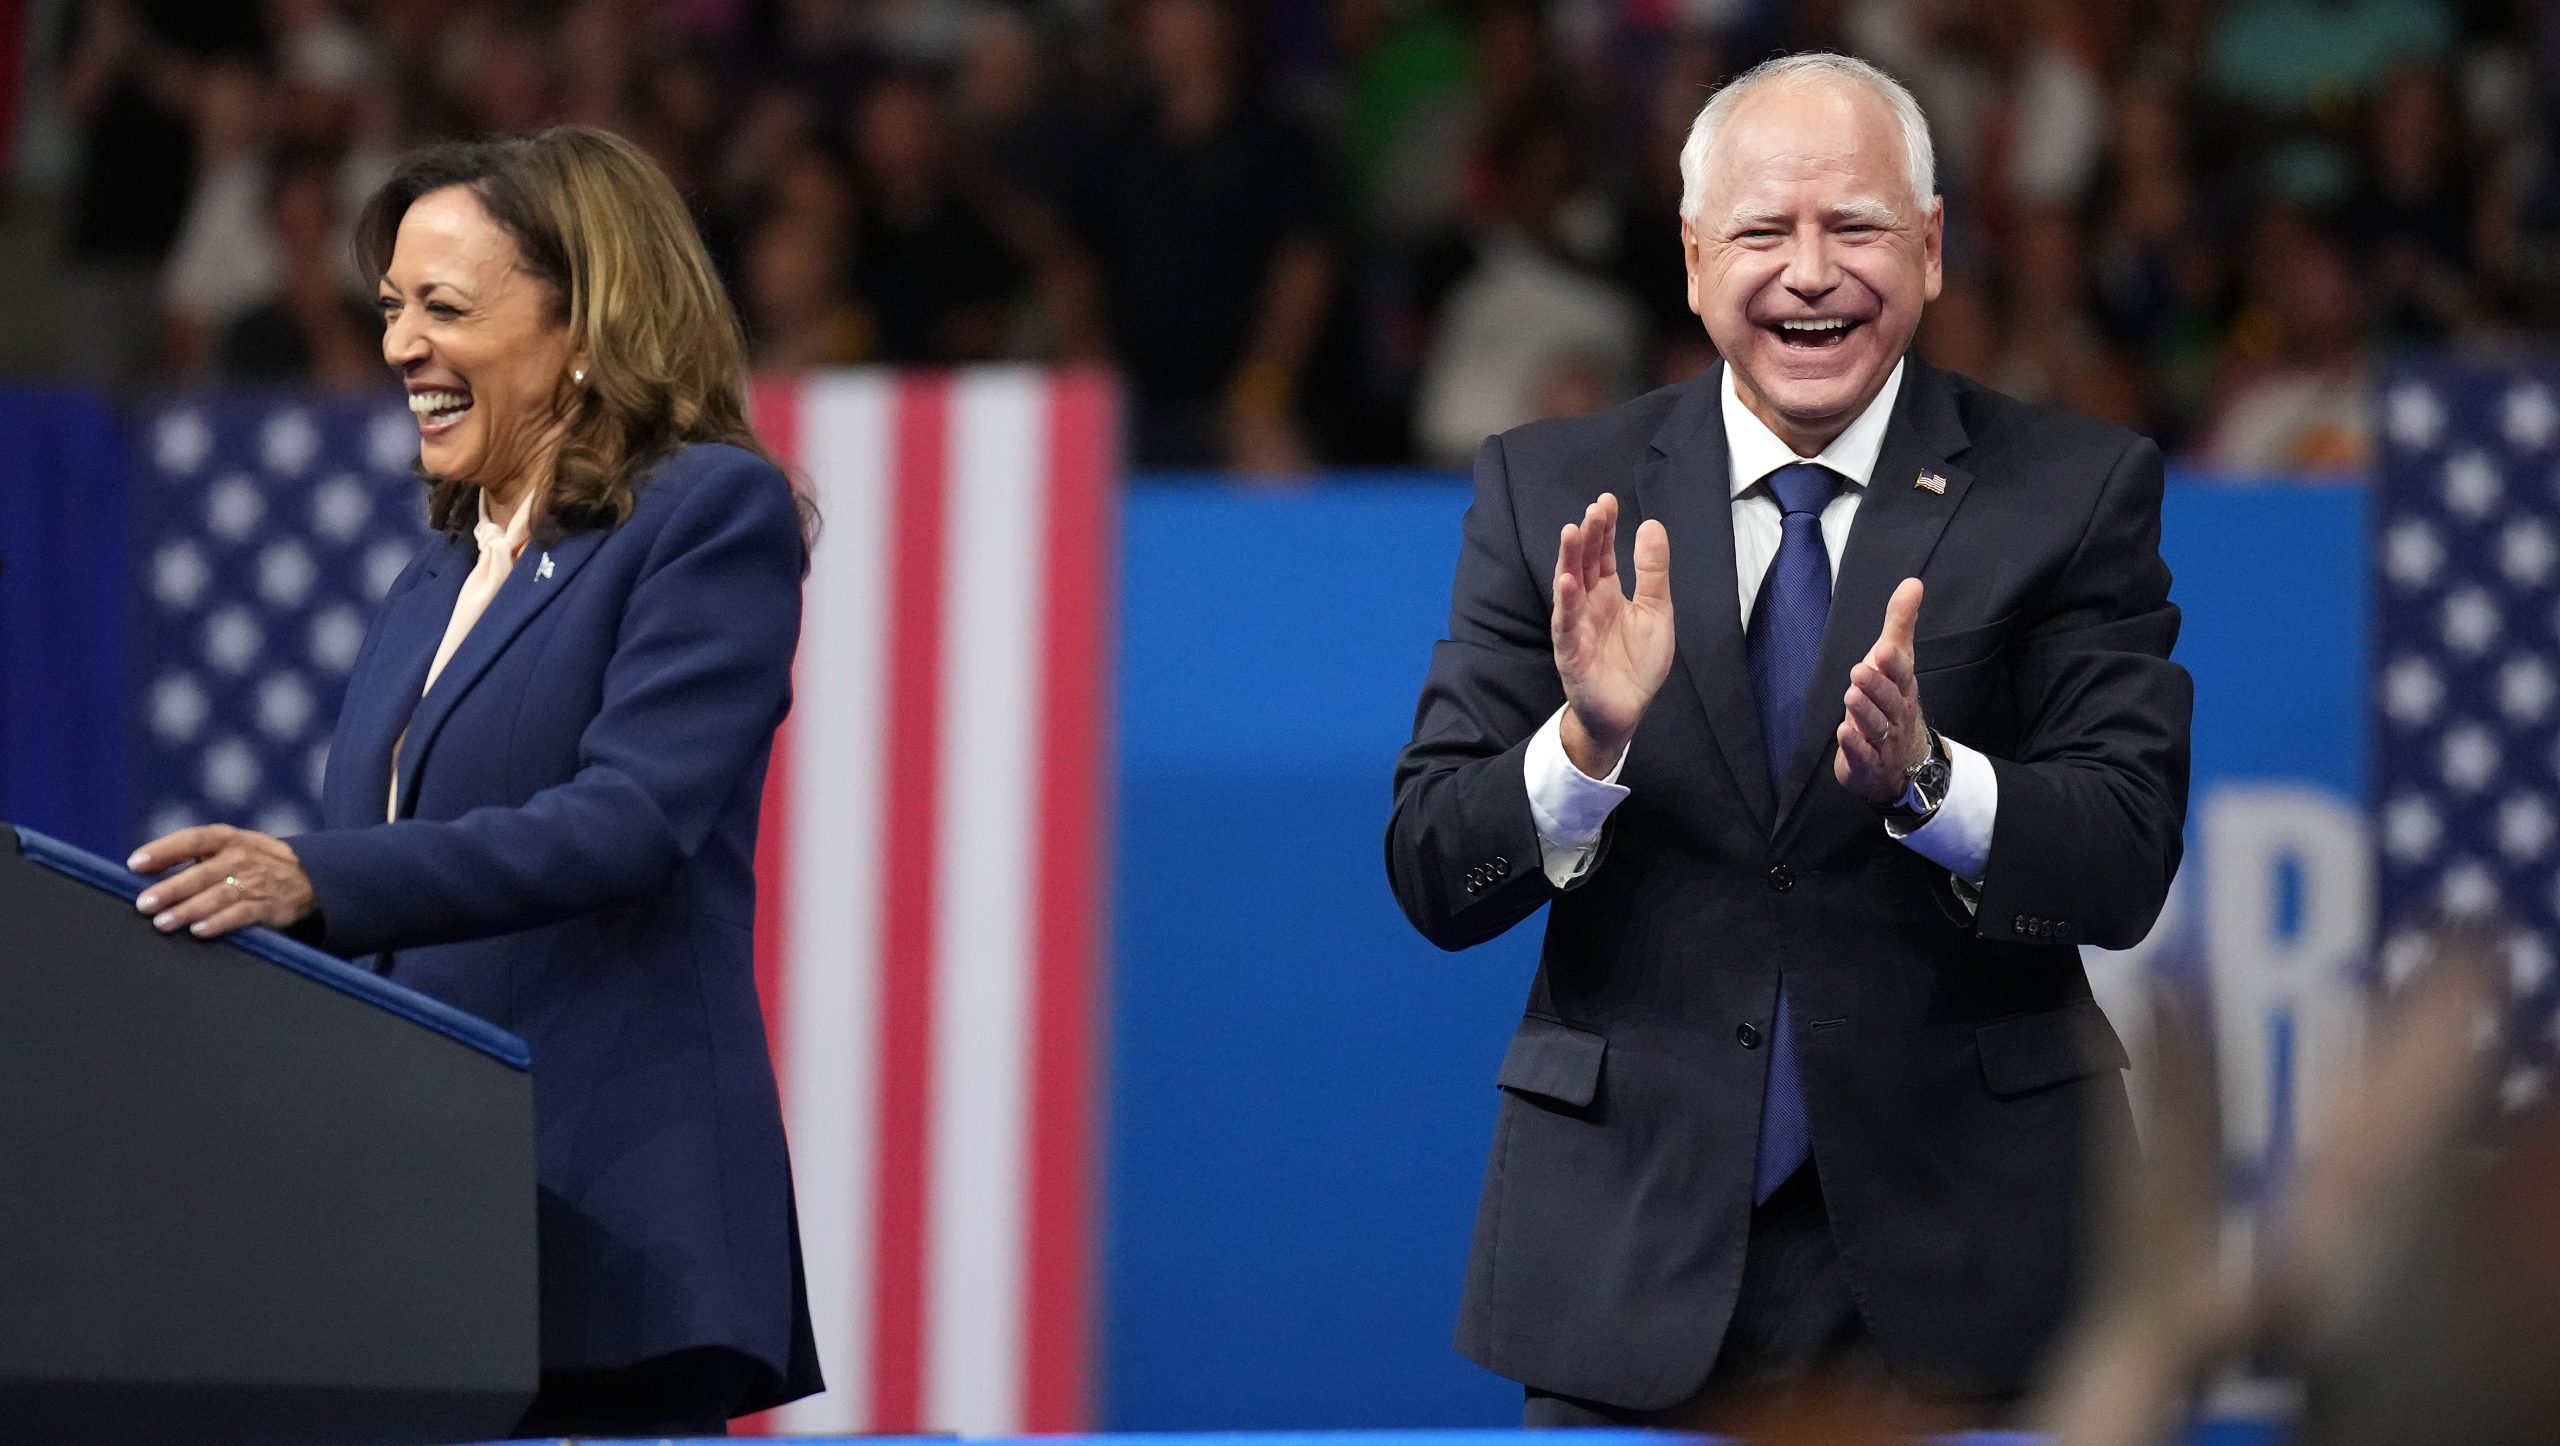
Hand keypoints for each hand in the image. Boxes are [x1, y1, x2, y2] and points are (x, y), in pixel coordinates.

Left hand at [128, 825, 317, 938]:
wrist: (309, 876)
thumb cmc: (253, 862)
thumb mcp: (231, 846)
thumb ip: (194, 854)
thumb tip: (145, 871)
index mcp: (227, 839)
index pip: (192, 840)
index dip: (163, 851)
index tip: (135, 864)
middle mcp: (241, 858)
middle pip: (200, 874)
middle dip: (170, 889)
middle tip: (143, 904)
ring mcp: (256, 882)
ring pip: (217, 897)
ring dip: (188, 910)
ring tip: (163, 923)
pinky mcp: (268, 906)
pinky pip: (240, 915)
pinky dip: (219, 923)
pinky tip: (199, 931)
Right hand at [1552, 492, 1672, 774]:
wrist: (1626, 711)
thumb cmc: (1637, 663)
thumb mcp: (1657, 611)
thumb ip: (1653, 571)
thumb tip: (1651, 525)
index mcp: (1607, 593)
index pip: (1601, 553)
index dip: (1604, 528)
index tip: (1606, 500)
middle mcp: (1587, 605)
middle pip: (1583, 563)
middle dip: (1586, 536)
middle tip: (1593, 510)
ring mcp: (1576, 627)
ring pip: (1568, 588)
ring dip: (1568, 560)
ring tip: (1571, 532)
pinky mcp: (1571, 653)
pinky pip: (1566, 625)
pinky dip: (1566, 603)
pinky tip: (1567, 581)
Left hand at [1833, 576, 1928, 803]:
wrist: (1904, 762)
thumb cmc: (1893, 701)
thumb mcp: (1896, 661)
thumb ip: (1900, 623)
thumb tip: (1913, 583)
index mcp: (1903, 688)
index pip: (1902, 674)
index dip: (1894, 664)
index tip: (1884, 649)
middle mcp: (1896, 713)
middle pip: (1889, 700)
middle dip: (1876, 687)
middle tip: (1859, 671)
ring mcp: (1884, 740)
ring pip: (1876, 726)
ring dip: (1864, 713)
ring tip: (1851, 696)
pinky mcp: (1867, 762)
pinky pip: (1863, 755)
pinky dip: (1854, 746)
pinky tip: (1844, 734)